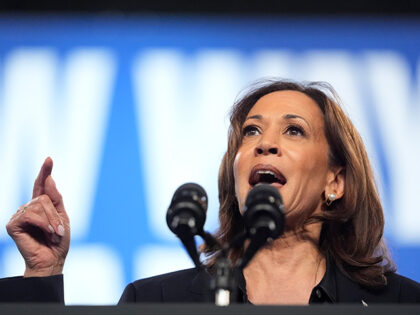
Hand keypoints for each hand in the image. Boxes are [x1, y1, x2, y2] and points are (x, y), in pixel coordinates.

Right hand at [6, 157, 69, 276]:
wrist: (52, 259)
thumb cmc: (58, 240)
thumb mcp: (62, 217)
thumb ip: (56, 198)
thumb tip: (49, 179)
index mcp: (42, 204)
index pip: (41, 184)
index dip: (45, 171)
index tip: (49, 159)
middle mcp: (29, 207)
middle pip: (44, 196)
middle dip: (55, 214)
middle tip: (59, 230)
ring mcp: (19, 215)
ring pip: (38, 204)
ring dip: (51, 221)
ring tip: (54, 234)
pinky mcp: (13, 224)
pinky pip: (30, 215)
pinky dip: (43, 224)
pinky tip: (45, 233)